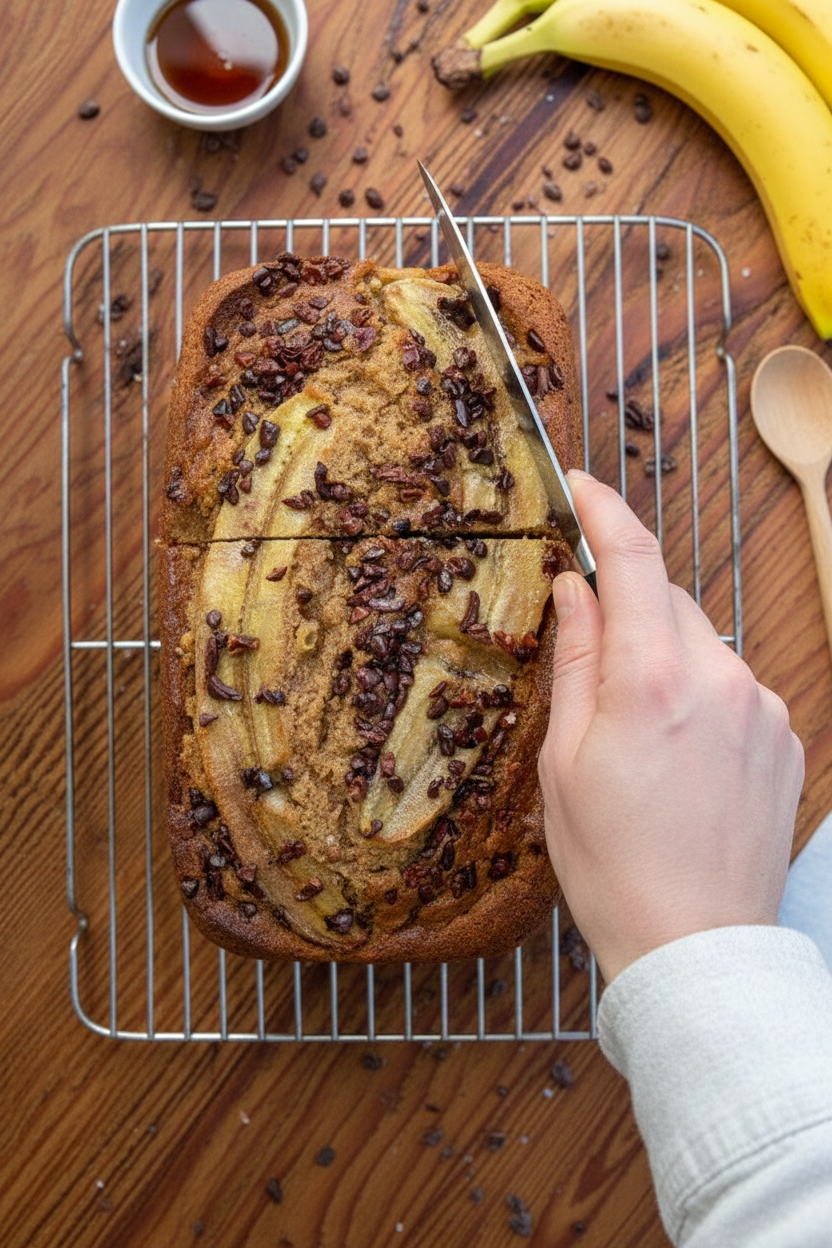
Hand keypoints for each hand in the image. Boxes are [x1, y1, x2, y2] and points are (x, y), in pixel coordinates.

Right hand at [538, 472, 803, 982]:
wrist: (695, 946)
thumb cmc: (612, 864)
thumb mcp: (563, 763)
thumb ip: (574, 661)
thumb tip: (576, 589)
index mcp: (652, 682)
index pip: (634, 562)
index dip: (604, 511)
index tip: (580, 485)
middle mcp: (720, 680)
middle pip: (670, 601)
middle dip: (629, 609)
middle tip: (590, 660)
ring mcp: (762, 709)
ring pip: (703, 644)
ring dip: (666, 658)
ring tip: (638, 734)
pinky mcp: (785, 738)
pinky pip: (734, 685)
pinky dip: (702, 694)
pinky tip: (680, 755)